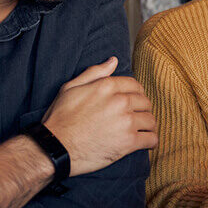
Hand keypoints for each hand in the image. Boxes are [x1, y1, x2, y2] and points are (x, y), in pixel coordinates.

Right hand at [42, 57, 157, 175]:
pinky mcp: (129, 142)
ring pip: (151, 120)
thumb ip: (94, 72)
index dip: (135, 94)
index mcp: (107, 86)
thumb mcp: (71, 88)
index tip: (133, 103)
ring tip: (143, 130)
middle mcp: (120, 101)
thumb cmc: (60, 118)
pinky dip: (151, 141)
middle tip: (137, 118)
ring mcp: (126, 122)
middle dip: (142, 110)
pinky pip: (151, 139)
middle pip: (145, 102)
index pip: (135, 85)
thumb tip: (113, 60)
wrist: (56, 147)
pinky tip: (147, 143)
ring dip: (148, 126)